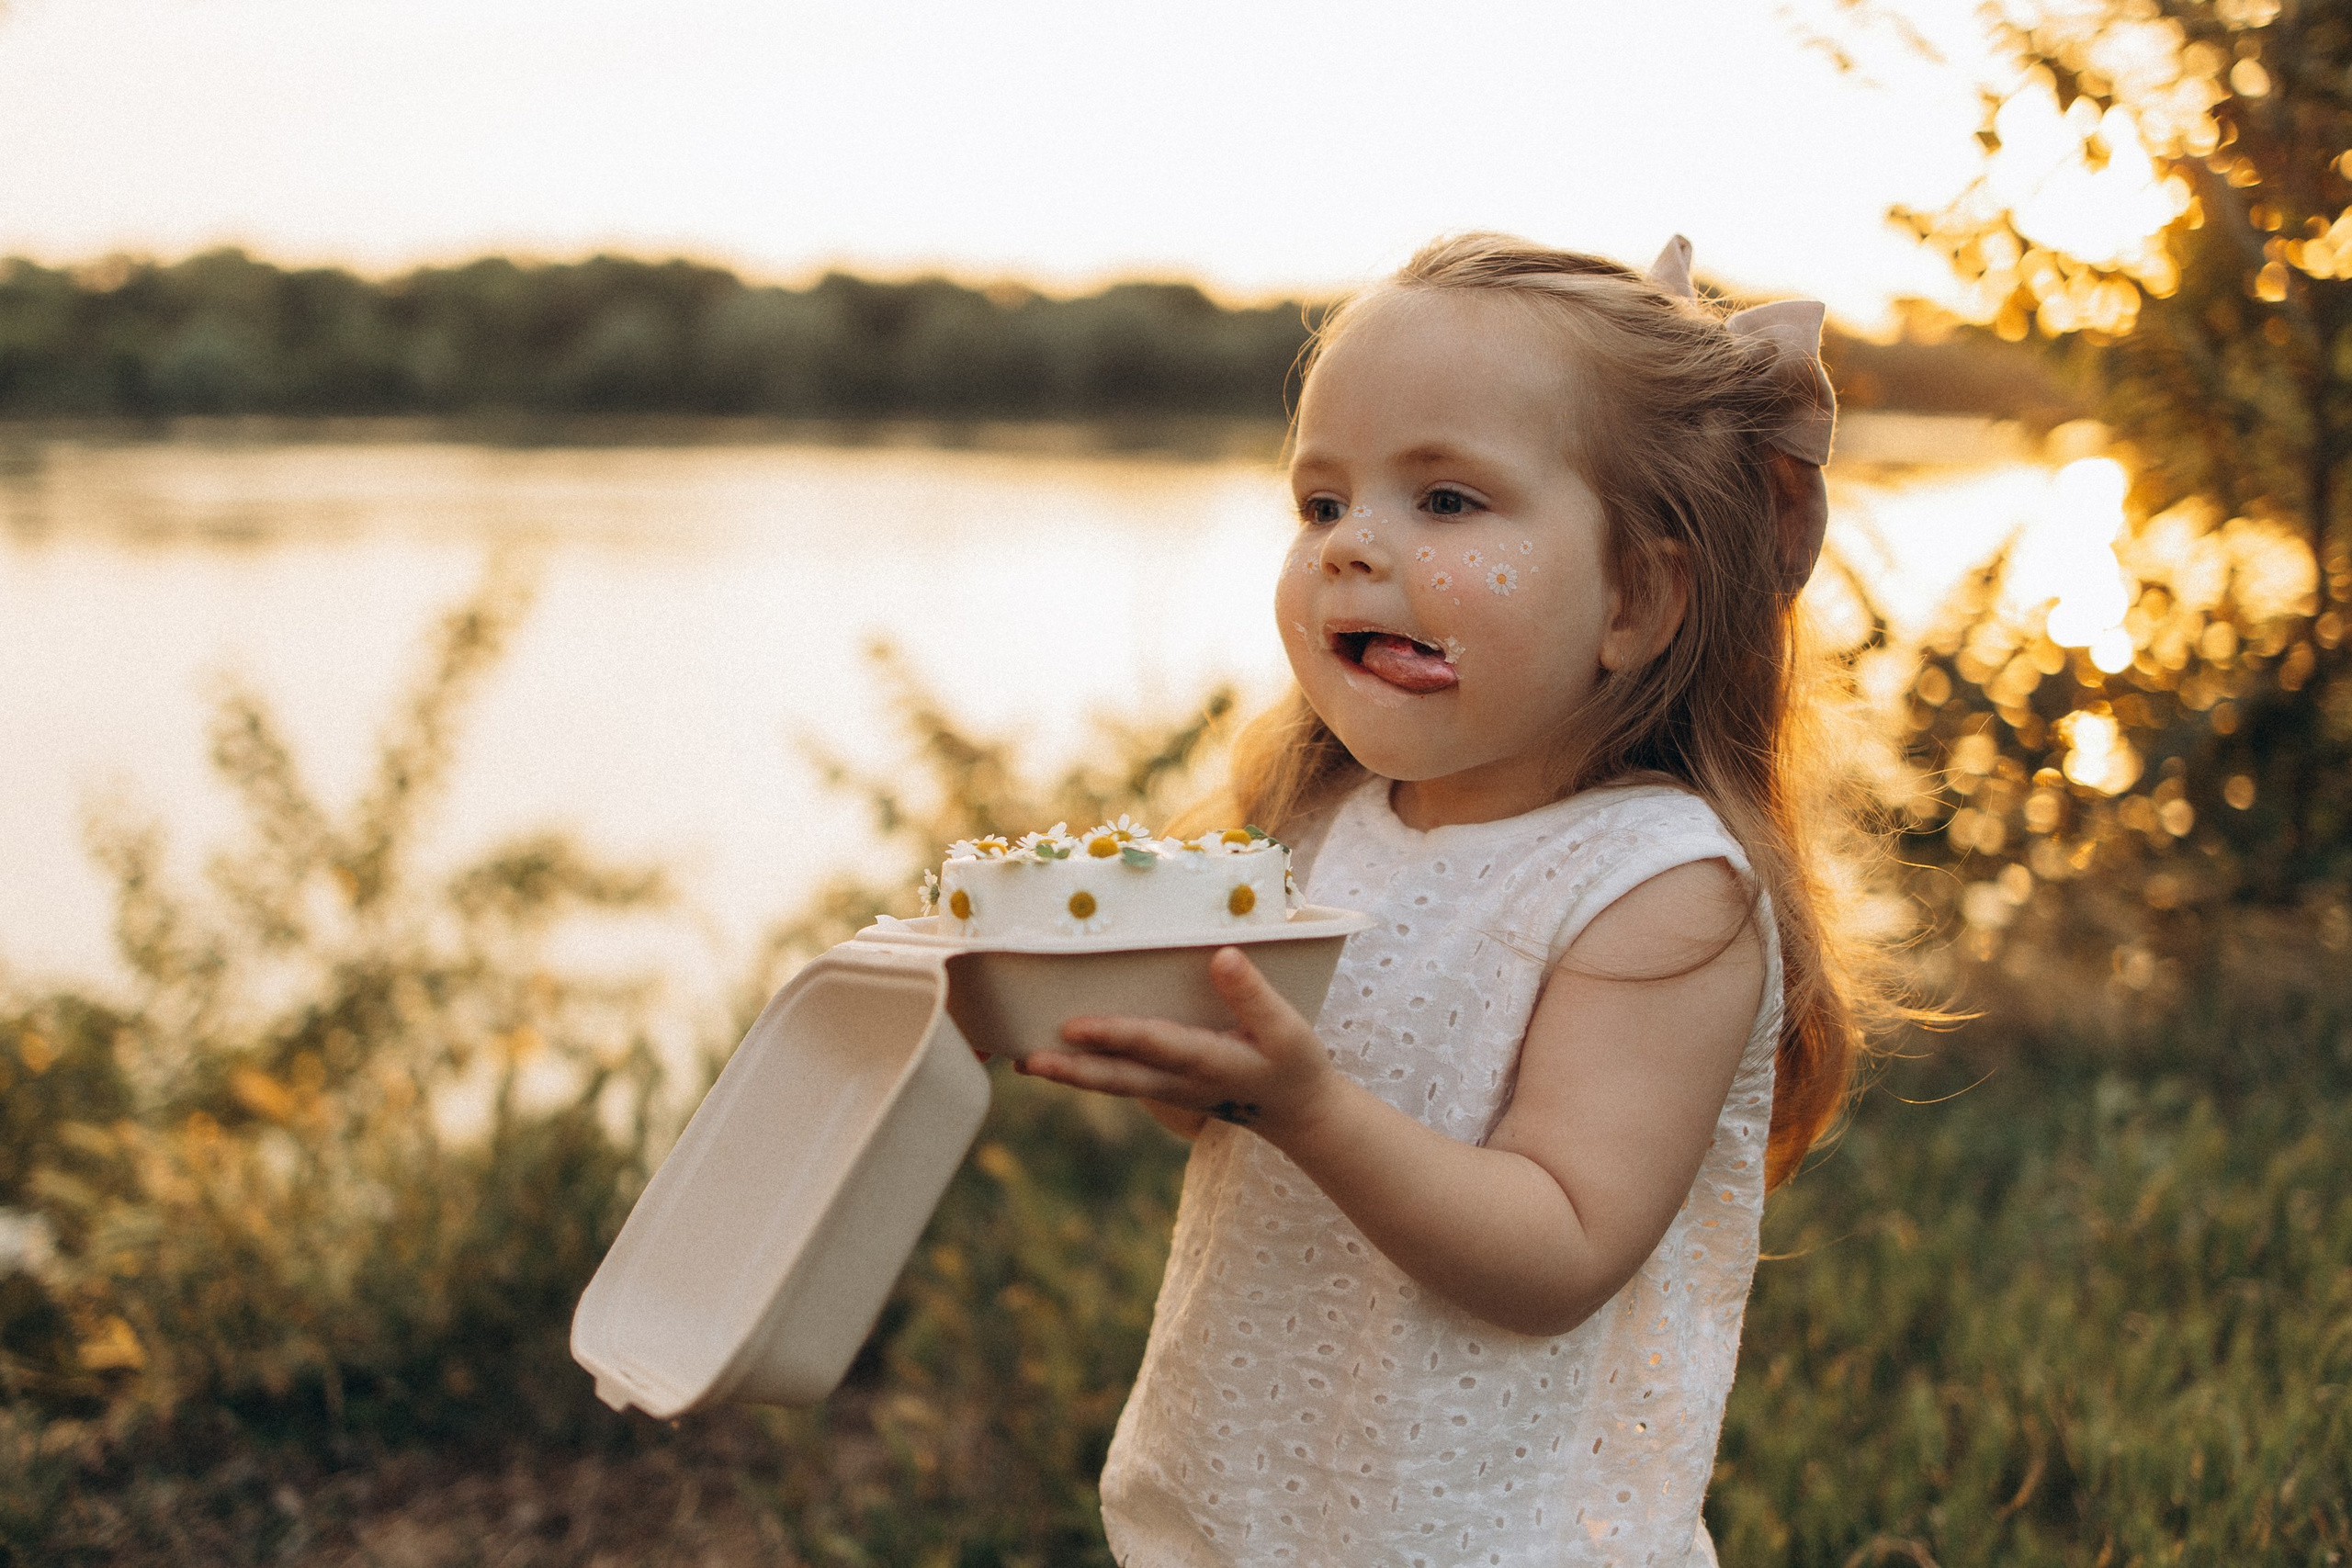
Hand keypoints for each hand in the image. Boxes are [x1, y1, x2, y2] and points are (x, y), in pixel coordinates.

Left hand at [1018, 947, 1336, 1141]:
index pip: (1154, 1045)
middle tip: (1028, 1061)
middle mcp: (1180, 1083)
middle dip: (1072, 1070)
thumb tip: (1221, 956)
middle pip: (1118, 1077)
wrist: (1297, 1113)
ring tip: (1025, 1061)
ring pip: (1113, 1083)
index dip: (1115, 1035)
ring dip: (1070, 1075)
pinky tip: (1060, 1061)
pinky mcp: (1166, 1090)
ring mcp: (1170, 1092)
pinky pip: (1121, 1080)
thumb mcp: (1287, 1030)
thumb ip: (1253, 995)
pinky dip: (1087, 1073)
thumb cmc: (1293, 1064)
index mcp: (1209, 1062)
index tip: (1074, 1026)